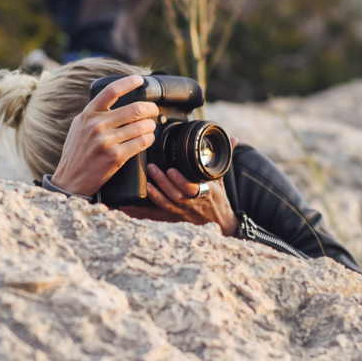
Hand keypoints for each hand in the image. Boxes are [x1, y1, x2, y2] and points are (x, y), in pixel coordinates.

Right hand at [51, 75, 159, 196]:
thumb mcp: (79, 127)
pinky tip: (148, 138)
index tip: (140, 80)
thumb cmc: (77, 153)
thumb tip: (115, 100)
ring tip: (150, 126)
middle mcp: (97, 125)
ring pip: (141, 126)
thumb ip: (94, 114)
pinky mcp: (115, 157)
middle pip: (134, 109)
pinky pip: (141, 143)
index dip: (128, 83)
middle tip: (153, 110)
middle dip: (150, 108)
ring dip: (151, 125)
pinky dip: (149, 139)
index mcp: (88, 114)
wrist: (70, 180)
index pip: (111, 91)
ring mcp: (106, 141)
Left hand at [121, 139, 239, 236]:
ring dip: (154, 194)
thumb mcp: (222, 176)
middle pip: (175, 196)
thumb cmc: (217, 196)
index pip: (192, 189)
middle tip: (152, 168)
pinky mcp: (170, 217)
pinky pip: (153, 215)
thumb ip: (225, 157)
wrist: (219, 221)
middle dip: (163, 183)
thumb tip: (234, 138)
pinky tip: (128, 206)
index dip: (181, 181)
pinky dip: (140, 211)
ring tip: (145, 182)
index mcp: (203, 193)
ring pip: (165, 205)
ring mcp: (179, 212)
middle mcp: (190, 204)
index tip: (172, 170)